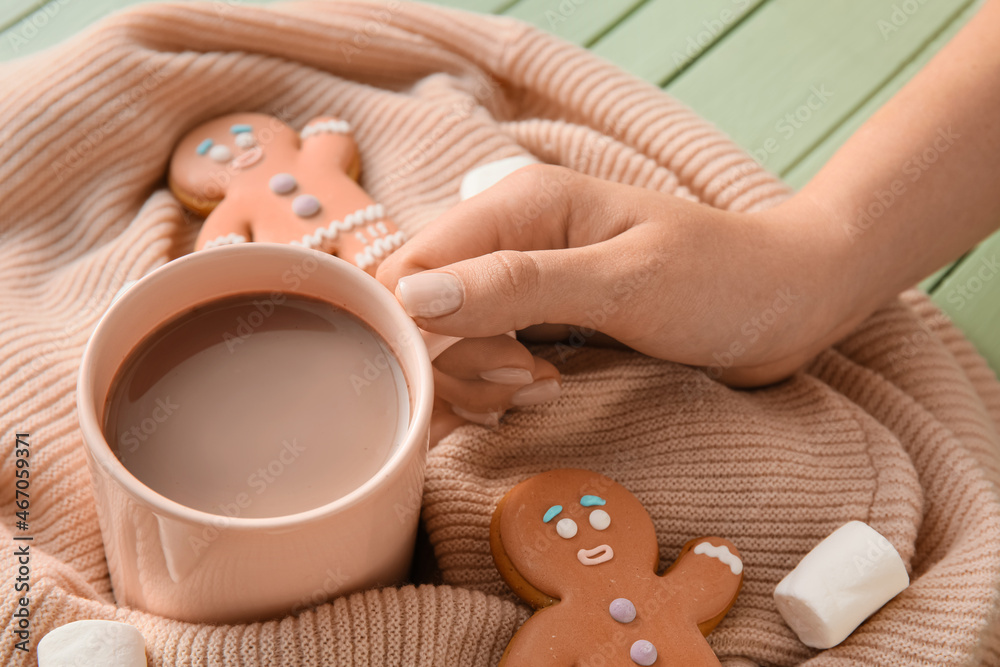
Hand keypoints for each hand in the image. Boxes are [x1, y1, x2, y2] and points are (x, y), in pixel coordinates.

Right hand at [378, 164, 850, 389]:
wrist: (788, 304)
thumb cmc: (721, 280)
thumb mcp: (624, 281)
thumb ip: (520, 286)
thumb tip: (414, 299)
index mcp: (520, 204)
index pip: (414, 264)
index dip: (418, 328)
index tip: (482, 369)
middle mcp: (510, 239)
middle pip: (422, 310)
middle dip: (456, 361)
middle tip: (527, 381)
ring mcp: (524, 285)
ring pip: (448, 342)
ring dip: (480, 380)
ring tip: (543, 389)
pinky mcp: (541, 324)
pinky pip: (484, 359)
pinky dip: (497, 389)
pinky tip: (540, 395)